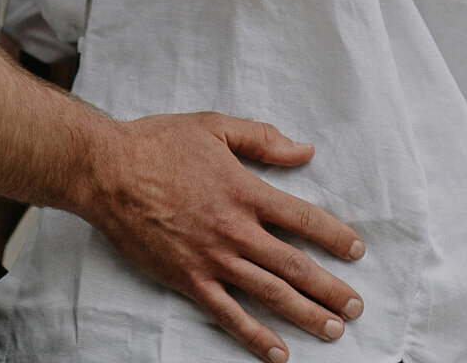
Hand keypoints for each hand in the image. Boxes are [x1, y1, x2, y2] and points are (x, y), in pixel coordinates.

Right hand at [83, 114, 363, 361]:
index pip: (303, 219)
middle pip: (294, 266)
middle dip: (330, 288)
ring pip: (269, 294)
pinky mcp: (189, 280)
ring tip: (334, 330)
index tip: (357, 251)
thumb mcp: (214, 126)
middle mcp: (235, 230)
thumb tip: (304, 150)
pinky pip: (229, 315)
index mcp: (245, 190)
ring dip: (305, 314)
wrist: (109, 171)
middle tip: (356, 307)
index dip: (334, 237)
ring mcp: (212, 259)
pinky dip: (255, 336)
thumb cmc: (160, 143)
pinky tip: (279, 352)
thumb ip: (261, 139)